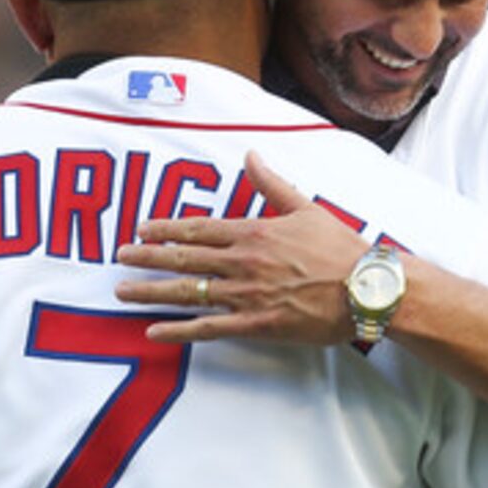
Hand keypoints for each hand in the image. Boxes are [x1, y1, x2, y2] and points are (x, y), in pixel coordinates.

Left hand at [116, 153, 369, 345]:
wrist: (367, 289)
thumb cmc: (341, 249)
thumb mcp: (306, 207)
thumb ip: (272, 184)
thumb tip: (252, 156)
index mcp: (254, 232)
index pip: (199, 229)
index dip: (166, 230)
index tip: (141, 229)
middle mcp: (243, 262)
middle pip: (184, 258)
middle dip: (147, 257)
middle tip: (120, 257)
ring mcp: (246, 295)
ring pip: (188, 291)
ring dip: (151, 291)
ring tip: (122, 291)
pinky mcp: (256, 324)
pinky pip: (208, 328)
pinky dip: (179, 331)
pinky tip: (153, 332)